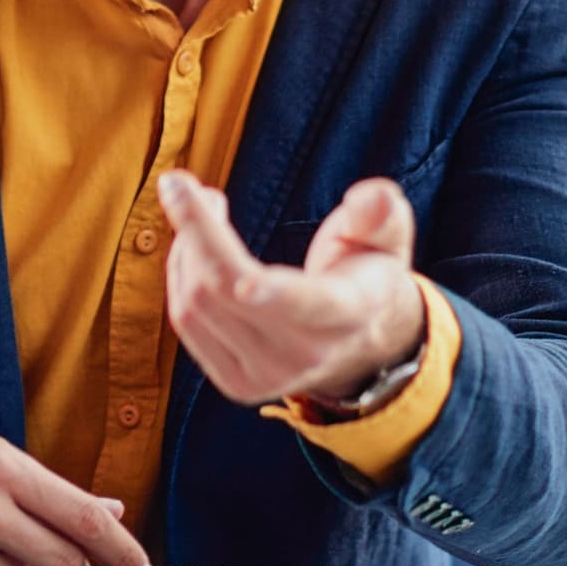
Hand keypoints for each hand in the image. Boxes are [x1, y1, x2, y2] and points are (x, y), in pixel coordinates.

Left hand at [158, 170, 426, 406]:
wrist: (357, 341)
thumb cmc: (363, 273)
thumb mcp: (386, 238)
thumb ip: (381, 214)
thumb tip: (375, 198)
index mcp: (346, 314)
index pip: (299, 302)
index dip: (263, 286)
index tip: (232, 256)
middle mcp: (304, 354)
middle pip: (224, 289)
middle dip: (193, 227)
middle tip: (182, 182)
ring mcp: (266, 377)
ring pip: (195, 304)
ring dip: (184, 246)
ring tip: (202, 210)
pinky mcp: (236, 383)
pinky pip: (186, 322)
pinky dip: (180, 275)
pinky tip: (195, 250)